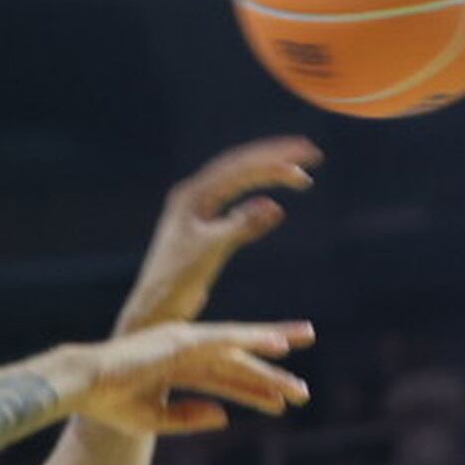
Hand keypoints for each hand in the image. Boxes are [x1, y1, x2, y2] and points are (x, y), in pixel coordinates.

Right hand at [67, 320, 313, 440]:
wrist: (81, 385)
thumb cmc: (107, 404)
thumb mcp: (152, 420)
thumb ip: (188, 417)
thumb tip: (225, 416)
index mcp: (177, 367)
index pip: (225, 379)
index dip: (254, 390)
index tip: (281, 402)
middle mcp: (186, 349)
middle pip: (238, 360)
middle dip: (271, 371)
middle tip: (303, 382)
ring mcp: (186, 341)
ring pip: (238, 348)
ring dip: (272, 349)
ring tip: (305, 344)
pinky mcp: (184, 340)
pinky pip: (226, 340)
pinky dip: (253, 340)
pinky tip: (280, 344)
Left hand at [125, 138, 320, 331]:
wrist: (153, 310)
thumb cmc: (175, 283)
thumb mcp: (210, 252)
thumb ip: (241, 226)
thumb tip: (274, 205)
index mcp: (192, 195)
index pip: (239, 166)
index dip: (275, 158)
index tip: (306, 154)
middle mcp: (193, 196)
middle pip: (240, 166)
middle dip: (275, 158)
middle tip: (311, 154)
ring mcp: (196, 211)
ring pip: (238, 182)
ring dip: (268, 176)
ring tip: (301, 177)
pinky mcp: (202, 228)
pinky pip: (234, 204)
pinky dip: (256, 201)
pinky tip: (274, 208)